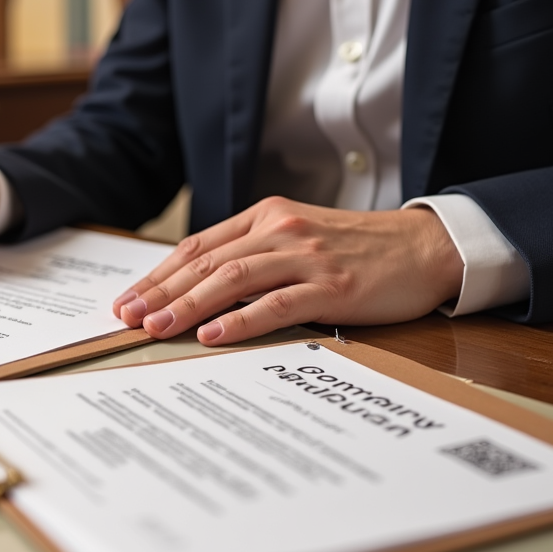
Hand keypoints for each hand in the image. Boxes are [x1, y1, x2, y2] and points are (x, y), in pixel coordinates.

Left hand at [112, 197, 463, 344]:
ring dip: (189, 306)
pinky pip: (277, 304)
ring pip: (233, 280)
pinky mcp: (332, 285)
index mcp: (266, 216)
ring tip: (156, 329)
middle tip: (127, 318)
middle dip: (161, 292)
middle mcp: (281, 230)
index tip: (128, 299)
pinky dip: (241, 320)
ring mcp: (306, 256)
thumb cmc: (357, 248)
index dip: (159, 274)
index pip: (198, 247)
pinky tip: (212, 335)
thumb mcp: (298, 237)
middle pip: (206, 263)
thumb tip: (199, 290)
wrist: (425, 247)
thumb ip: (254, 254)